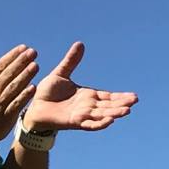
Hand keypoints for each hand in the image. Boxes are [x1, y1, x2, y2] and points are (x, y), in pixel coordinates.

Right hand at [0, 45, 37, 144]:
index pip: (0, 66)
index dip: (12, 56)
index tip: (23, 47)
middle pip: (8, 74)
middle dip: (21, 62)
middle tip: (33, 52)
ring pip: (13, 87)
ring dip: (25, 76)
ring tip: (36, 65)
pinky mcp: (6, 116)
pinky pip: (16, 104)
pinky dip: (24, 96)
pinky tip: (33, 88)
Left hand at [21, 42, 137, 132]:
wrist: (34, 106)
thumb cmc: (47, 92)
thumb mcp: (61, 74)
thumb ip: (71, 61)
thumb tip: (80, 44)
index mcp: (88, 96)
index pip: (109, 97)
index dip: (121, 96)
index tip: (134, 96)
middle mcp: (89, 107)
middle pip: (109, 106)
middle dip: (122, 105)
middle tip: (134, 101)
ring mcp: (83, 115)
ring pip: (103, 115)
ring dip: (115, 114)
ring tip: (127, 111)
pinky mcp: (74, 122)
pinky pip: (90, 125)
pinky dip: (100, 124)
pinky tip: (110, 121)